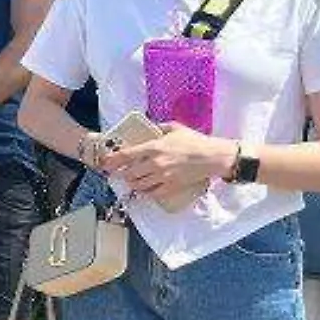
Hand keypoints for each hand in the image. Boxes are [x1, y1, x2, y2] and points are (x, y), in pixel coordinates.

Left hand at [103, 123, 236, 201]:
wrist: (214, 157)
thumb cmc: (195, 141)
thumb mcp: (175, 128)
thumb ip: (158, 127)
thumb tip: (148, 125)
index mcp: (154, 147)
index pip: (126, 155)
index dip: (112, 160)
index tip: (106, 163)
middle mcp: (155, 164)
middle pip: (129, 173)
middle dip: (122, 174)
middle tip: (120, 172)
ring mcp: (163, 177)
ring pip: (138, 185)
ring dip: (132, 183)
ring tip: (132, 179)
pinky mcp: (171, 187)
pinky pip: (152, 193)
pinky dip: (145, 191)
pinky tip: (145, 188)